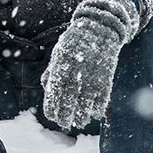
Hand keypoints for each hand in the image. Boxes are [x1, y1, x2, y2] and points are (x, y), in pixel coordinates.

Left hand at [41, 0, 139, 130]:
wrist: (101, 27)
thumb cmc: (75, 42)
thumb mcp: (60, 53)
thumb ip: (52, 71)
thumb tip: (46, 89)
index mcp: (62, 63)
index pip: (55, 91)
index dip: (53, 105)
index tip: (52, 116)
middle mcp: (76, 69)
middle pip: (69, 98)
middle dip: (66, 115)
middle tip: (64, 125)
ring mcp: (92, 72)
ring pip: (86, 100)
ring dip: (82, 114)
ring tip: (78, 122)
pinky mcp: (107, 74)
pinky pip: (102, 95)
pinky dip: (98, 106)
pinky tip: (93, 114)